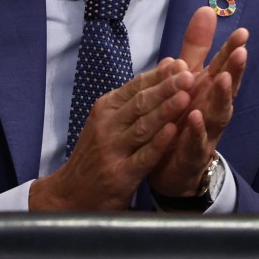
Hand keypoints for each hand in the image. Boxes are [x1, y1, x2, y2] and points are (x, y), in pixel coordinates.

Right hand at [29, 58, 194, 210]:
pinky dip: (158, 143)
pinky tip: (174, 131)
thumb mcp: (109, 120)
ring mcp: (112, 150)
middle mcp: (107, 126)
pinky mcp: (120, 175)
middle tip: (189, 75)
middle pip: (140, 104)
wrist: (70, 194)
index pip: (136, 87)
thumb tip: (167, 64)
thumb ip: (136, 95)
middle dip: (166, 88)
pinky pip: (143, 156)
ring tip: (185, 96)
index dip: (160, 76)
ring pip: (143, 127)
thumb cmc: (96, 153)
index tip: (182, 64)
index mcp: (105, 109)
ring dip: (165, 111)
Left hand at [148, 6, 247, 196]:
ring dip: (221, 98)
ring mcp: (206, 134)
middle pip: (227, 89)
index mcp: (210, 90)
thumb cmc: (184, 116)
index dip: (233, 50)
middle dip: (234, 71)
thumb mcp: (188, 79)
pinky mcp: (193, 156)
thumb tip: (207, 9)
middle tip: (241, 52)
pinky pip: (196, 144)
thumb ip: (197, 47)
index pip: (224, 67)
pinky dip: (196, 132)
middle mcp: (213, 110)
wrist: (171, 168)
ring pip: (218, 116)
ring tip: (222, 80)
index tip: (242, 32)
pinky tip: (193, 118)